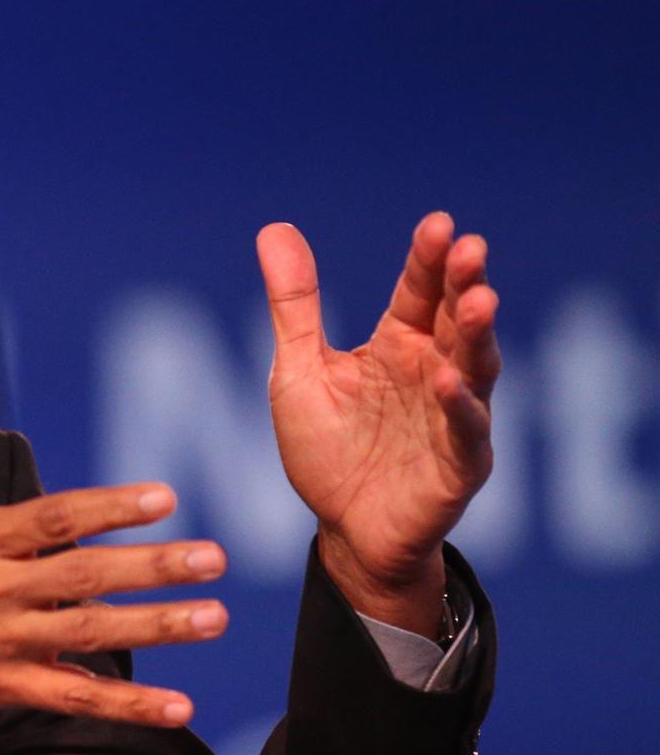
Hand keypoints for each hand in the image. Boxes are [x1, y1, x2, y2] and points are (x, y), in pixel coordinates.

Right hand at [0, 378, 228, 754]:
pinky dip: (126, 707)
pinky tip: (175, 707)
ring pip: (88, 637)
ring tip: (211, 616)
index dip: (108, 508)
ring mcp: (2, 645)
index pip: (50, 519)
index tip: (162, 497)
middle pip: (83, 577)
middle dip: (152, 568)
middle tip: (212, 558)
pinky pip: (73, 700)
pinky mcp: (6, 689)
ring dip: (155, 628)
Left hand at [256, 214, 500, 633]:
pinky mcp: (459, 464)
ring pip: (474, 367)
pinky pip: (463, 432)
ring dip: (478, 335)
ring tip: (480, 299)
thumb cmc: (326, 449)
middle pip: (456, 320)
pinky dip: (458, 407)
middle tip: (471, 248)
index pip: (419, 292)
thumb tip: (274, 227)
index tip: (440, 222)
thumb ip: (295, 305)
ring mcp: (453, 417)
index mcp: (399, 346)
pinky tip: (447, 382)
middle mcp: (434, 373)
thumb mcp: (298, 370)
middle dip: (466, 283)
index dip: (429, 259)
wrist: (343, 531)